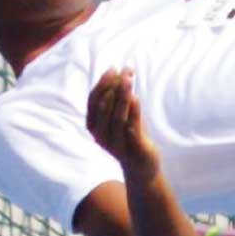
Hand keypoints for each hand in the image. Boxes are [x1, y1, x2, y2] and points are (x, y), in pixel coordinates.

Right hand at [86, 67, 160, 182]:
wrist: (141, 167)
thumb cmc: (130, 137)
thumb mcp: (121, 116)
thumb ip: (117, 99)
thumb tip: (121, 71)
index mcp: (93, 126)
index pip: (93, 101)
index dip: (102, 83)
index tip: (114, 68)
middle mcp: (100, 136)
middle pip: (103, 107)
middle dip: (113, 86)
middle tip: (125, 71)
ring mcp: (115, 144)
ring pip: (116, 117)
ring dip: (122, 96)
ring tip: (129, 80)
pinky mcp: (133, 149)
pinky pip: (131, 128)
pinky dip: (133, 112)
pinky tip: (136, 97)